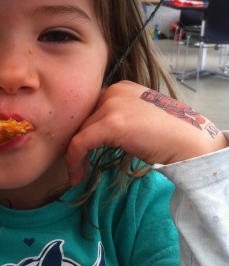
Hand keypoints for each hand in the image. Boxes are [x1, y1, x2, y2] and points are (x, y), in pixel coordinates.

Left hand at [66, 81, 227, 184]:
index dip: (83, 133)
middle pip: (83, 120)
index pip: (91, 110)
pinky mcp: (111, 124)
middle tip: (77, 166)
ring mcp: (112, 106)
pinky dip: (74, 161)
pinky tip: (77, 177)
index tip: (82, 153)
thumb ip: (119, 118)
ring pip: (79, 132)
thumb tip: (96, 136)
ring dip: (75, 156)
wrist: (191, 141)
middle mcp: (114, 91)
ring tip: (77, 174)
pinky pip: (79, 143)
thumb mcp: (139, 117)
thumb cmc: (170, 134)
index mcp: (121, 88)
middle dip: (77, 144)